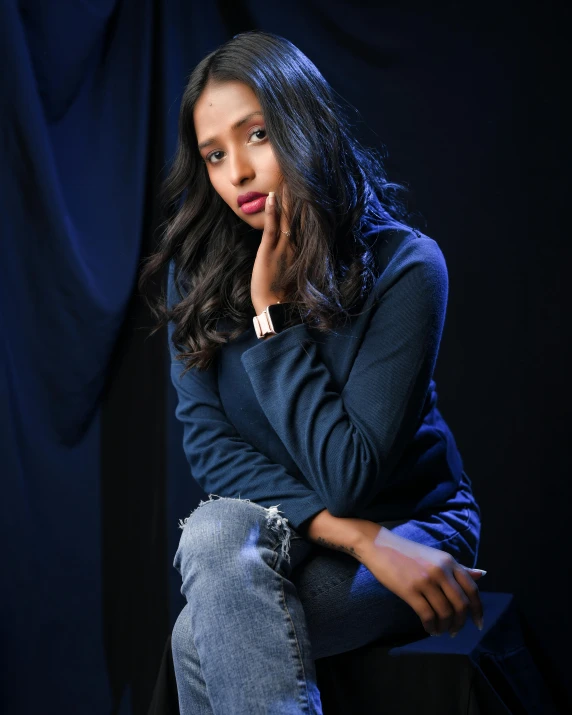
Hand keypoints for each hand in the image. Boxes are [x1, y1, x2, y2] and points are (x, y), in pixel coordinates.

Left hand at [251, 185, 294, 313]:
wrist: (275, 309)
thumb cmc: (281, 293)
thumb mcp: (289, 270)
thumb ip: (292, 256)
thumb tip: (294, 245)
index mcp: (299, 248)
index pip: (302, 220)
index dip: (303, 203)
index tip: (304, 184)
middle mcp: (294, 244)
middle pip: (298, 214)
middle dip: (298, 194)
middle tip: (299, 172)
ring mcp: (283, 246)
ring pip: (287, 216)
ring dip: (286, 196)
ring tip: (286, 177)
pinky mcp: (270, 250)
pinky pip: (272, 227)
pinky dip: (272, 211)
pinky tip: (272, 196)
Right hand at [356, 523, 484, 635]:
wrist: (378, 545)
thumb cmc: (407, 552)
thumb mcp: (436, 556)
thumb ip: (458, 567)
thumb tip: (482, 574)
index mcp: (449, 561)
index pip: (472, 589)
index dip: (478, 609)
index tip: (478, 624)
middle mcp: (441, 570)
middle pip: (461, 604)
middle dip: (461, 622)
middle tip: (455, 631)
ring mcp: (426, 580)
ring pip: (445, 612)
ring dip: (445, 627)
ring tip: (440, 630)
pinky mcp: (410, 590)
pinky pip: (427, 615)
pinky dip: (431, 626)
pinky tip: (429, 629)